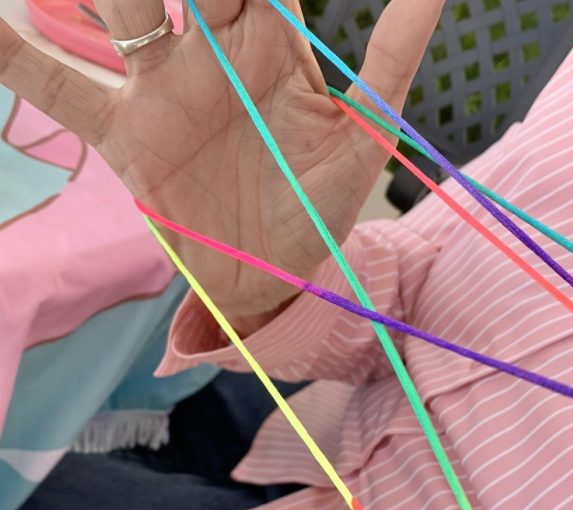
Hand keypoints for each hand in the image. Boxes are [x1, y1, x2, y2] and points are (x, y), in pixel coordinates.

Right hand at [0, 0, 442, 319]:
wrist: (270, 274)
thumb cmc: (320, 208)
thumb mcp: (365, 139)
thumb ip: (390, 63)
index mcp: (270, 43)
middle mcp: (209, 51)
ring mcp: (161, 89)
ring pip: (116, 10)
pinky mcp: (125, 135)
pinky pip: (61, 88)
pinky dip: (18, 59)